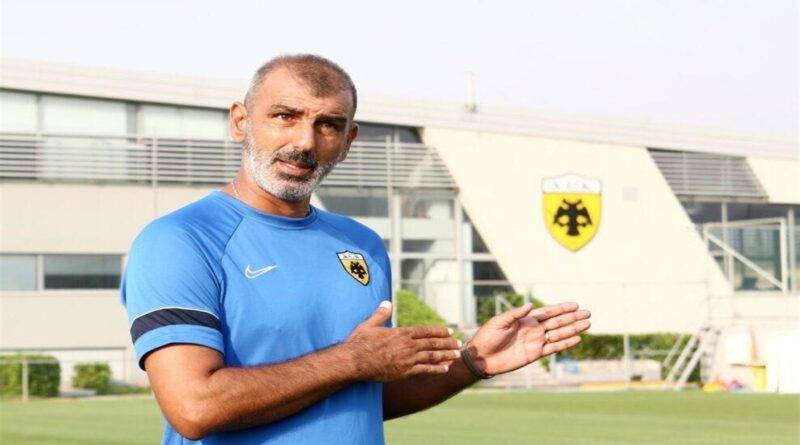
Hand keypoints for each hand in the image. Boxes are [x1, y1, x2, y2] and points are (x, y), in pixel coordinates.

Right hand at [344, 301, 460, 381]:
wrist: (354, 362)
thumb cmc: (359, 343)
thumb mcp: (369, 324)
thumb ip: (381, 314)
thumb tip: (386, 302)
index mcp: (400, 333)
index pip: (424, 331)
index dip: (438, 331)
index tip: (449, 331)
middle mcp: (407, 345)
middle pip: (432, 343)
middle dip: (447, 343)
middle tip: (459, 343)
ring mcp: (407, 359)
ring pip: (432, 356)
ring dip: (446, 355)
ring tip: (457, 355)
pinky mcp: (404, 372)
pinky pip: (424, 370)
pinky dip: (436, 369)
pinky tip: (445, 369)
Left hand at [467, 302, 590, 375]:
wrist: (483, 357)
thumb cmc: (488, 336)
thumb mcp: (499, 321)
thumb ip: (515, 314)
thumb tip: (530, 305)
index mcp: (526, 319)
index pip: (548, 312)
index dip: (562, 308)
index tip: (575, 304)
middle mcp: (534, 329)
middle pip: (557, 322)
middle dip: (572, 317)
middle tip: (588, 313)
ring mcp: (536, 341)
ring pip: (559, 334)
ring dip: (573, 329)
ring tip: (587, 324)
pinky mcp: (535, 354)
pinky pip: (553, 348)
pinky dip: (565, 344)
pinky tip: (577, 339)